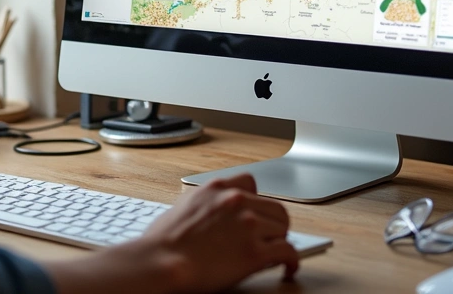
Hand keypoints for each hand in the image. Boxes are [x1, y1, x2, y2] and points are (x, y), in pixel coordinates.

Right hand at [131, 174, 298, 292]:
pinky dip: (292, 261)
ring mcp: (248, 225)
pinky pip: (288, 252)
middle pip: (275, 207)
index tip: (255, 213)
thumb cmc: (163, 241)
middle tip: (269, 237)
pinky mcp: (254, 252)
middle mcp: (236, 201)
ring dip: (278, 242)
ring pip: (283, 229)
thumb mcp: (184, 206)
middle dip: (273, 223)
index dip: (256, 202)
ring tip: (272, 254)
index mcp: (217, 188)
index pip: (251, 184)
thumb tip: (214, 215)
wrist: (160, 261)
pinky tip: (288, 268)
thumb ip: (207, 204)